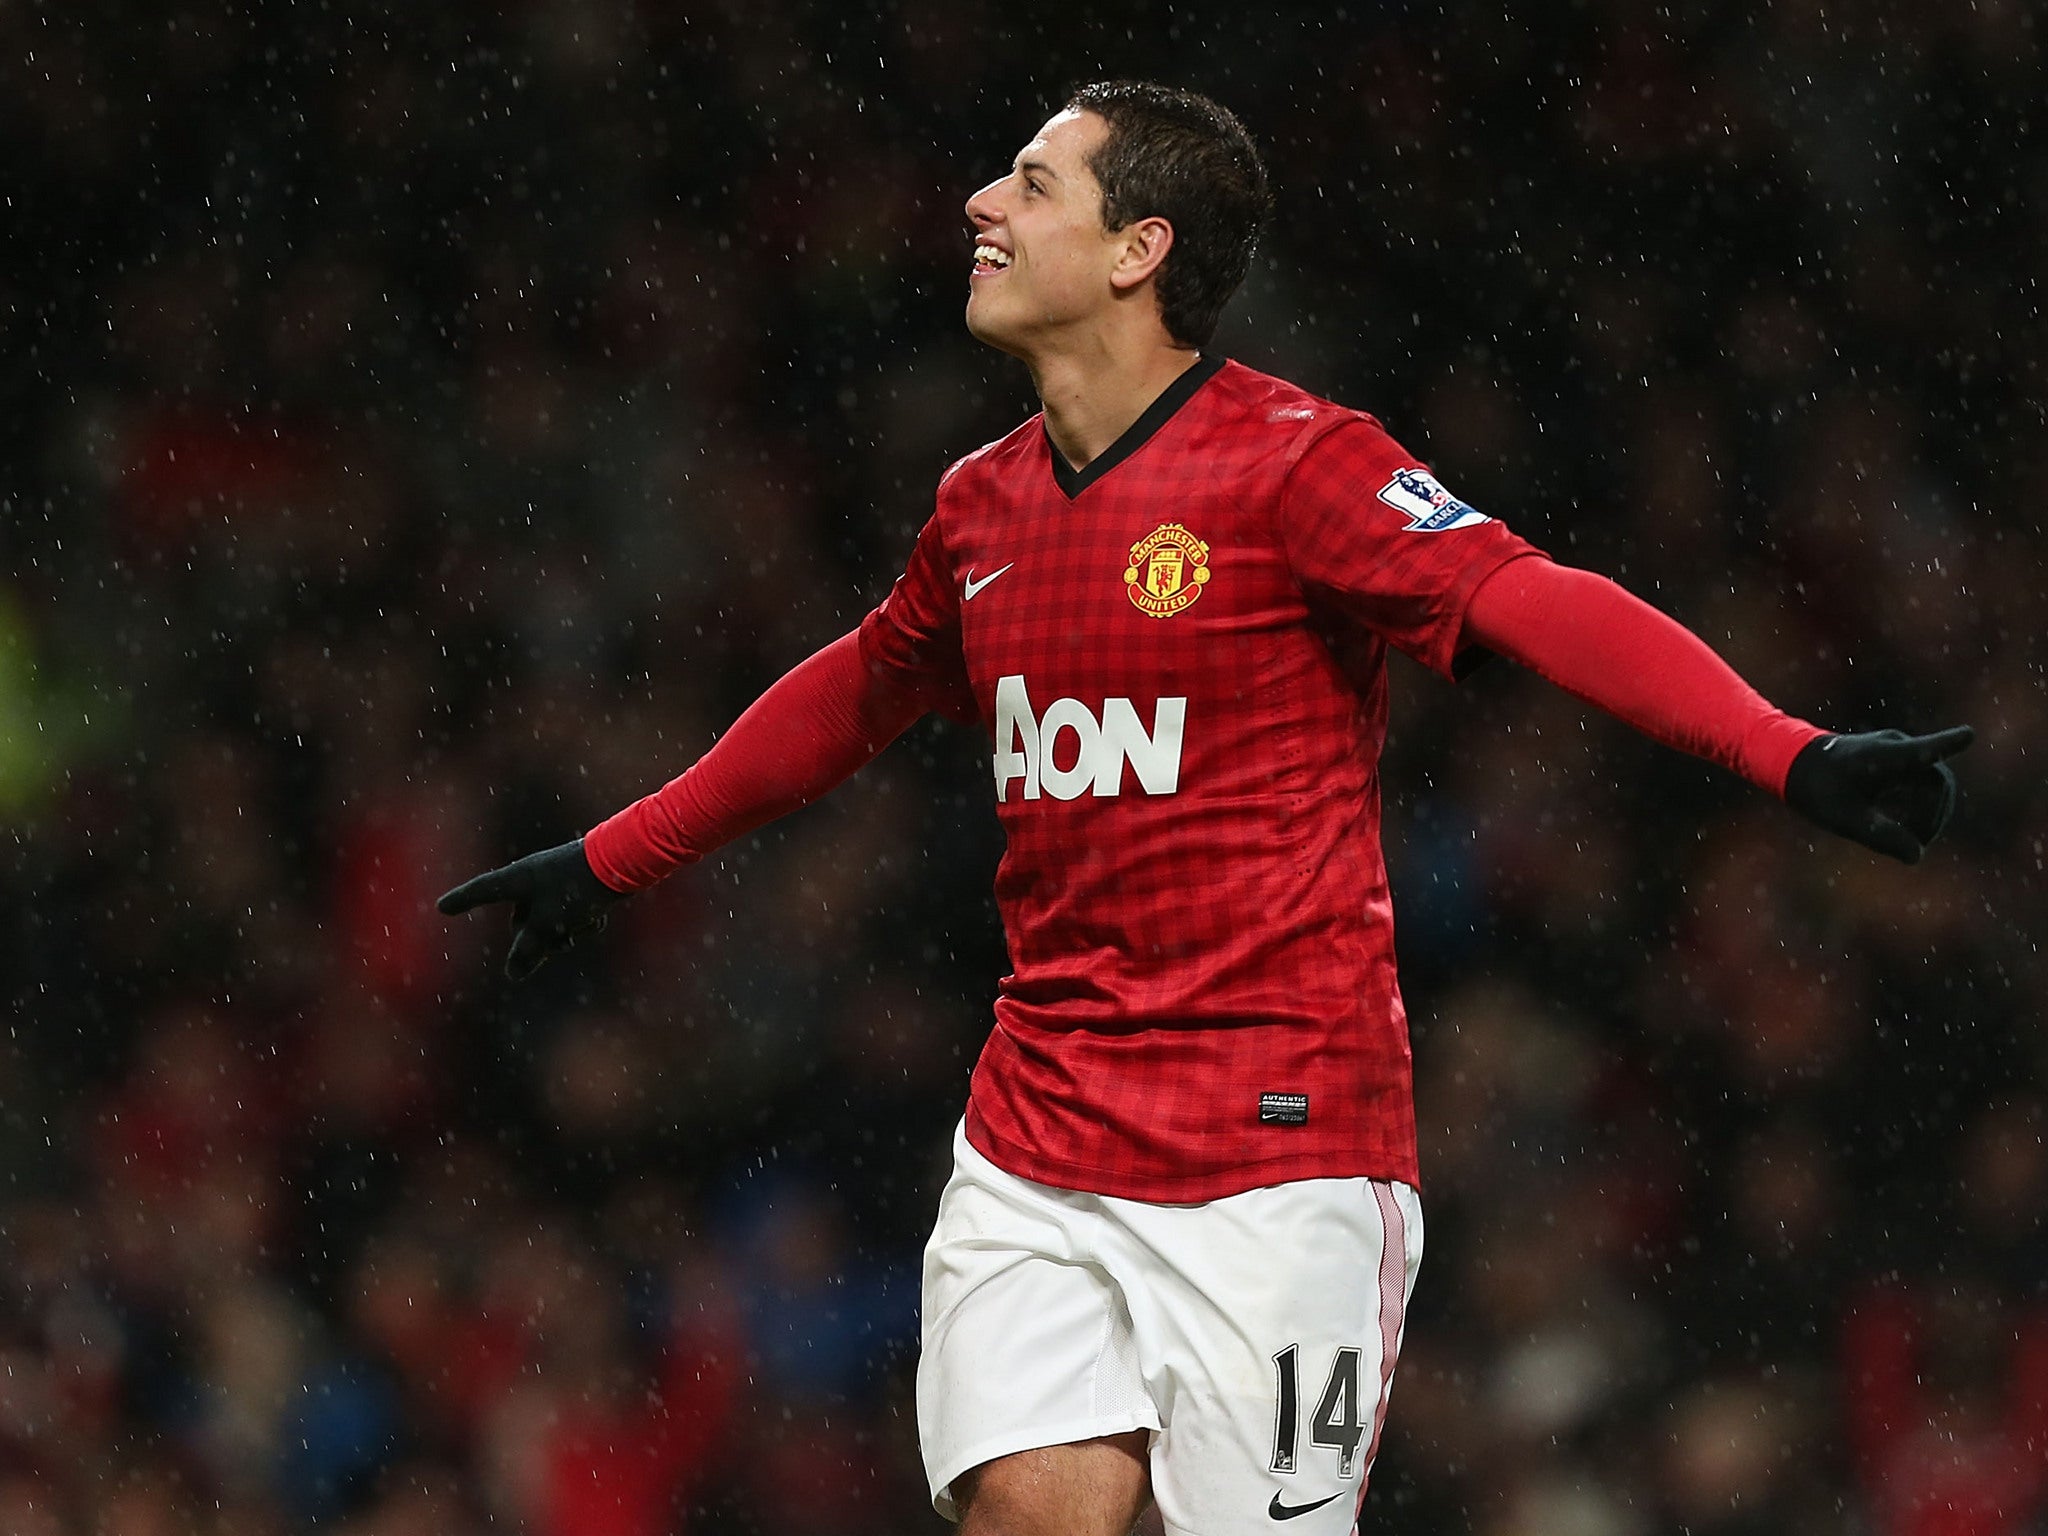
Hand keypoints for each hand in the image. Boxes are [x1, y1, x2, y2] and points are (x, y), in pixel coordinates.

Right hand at [437, 838, 626, 978]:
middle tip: (560, 944)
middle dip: (538, 939)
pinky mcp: (579, 884)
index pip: (481, 891)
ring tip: (581, 929)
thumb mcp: (549, 924)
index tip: (443, 907)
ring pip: (548, 920)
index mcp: (517, 878)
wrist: (624, 861)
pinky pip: (569, 912)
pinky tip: (598, 917)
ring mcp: (556, 880)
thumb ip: (528, 950)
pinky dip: (581, 921)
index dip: (462, 901)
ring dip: (562, 933)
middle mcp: (533, 877)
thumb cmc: (578, 889)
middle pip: (522, 919)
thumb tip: (513, 974)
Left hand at [1783, 726, 1973, 862]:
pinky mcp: (1900, 757)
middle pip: (1937, 782)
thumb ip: (1881, 836)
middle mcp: (1896, 746)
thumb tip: (1917, 855)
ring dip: (1929, 812)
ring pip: (1934, 783)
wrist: (1796, 763)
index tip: (1968, 735)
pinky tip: (1905, 824)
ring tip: (1912, 839)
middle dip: (1934, 816)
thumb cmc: (1817, 789)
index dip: (1946, 745)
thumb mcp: (1845, 819)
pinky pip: (1924, 782)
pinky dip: (1920, 805)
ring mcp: (1900, 749)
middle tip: (1919, 843)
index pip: (1918, 751)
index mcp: (1881, 757)